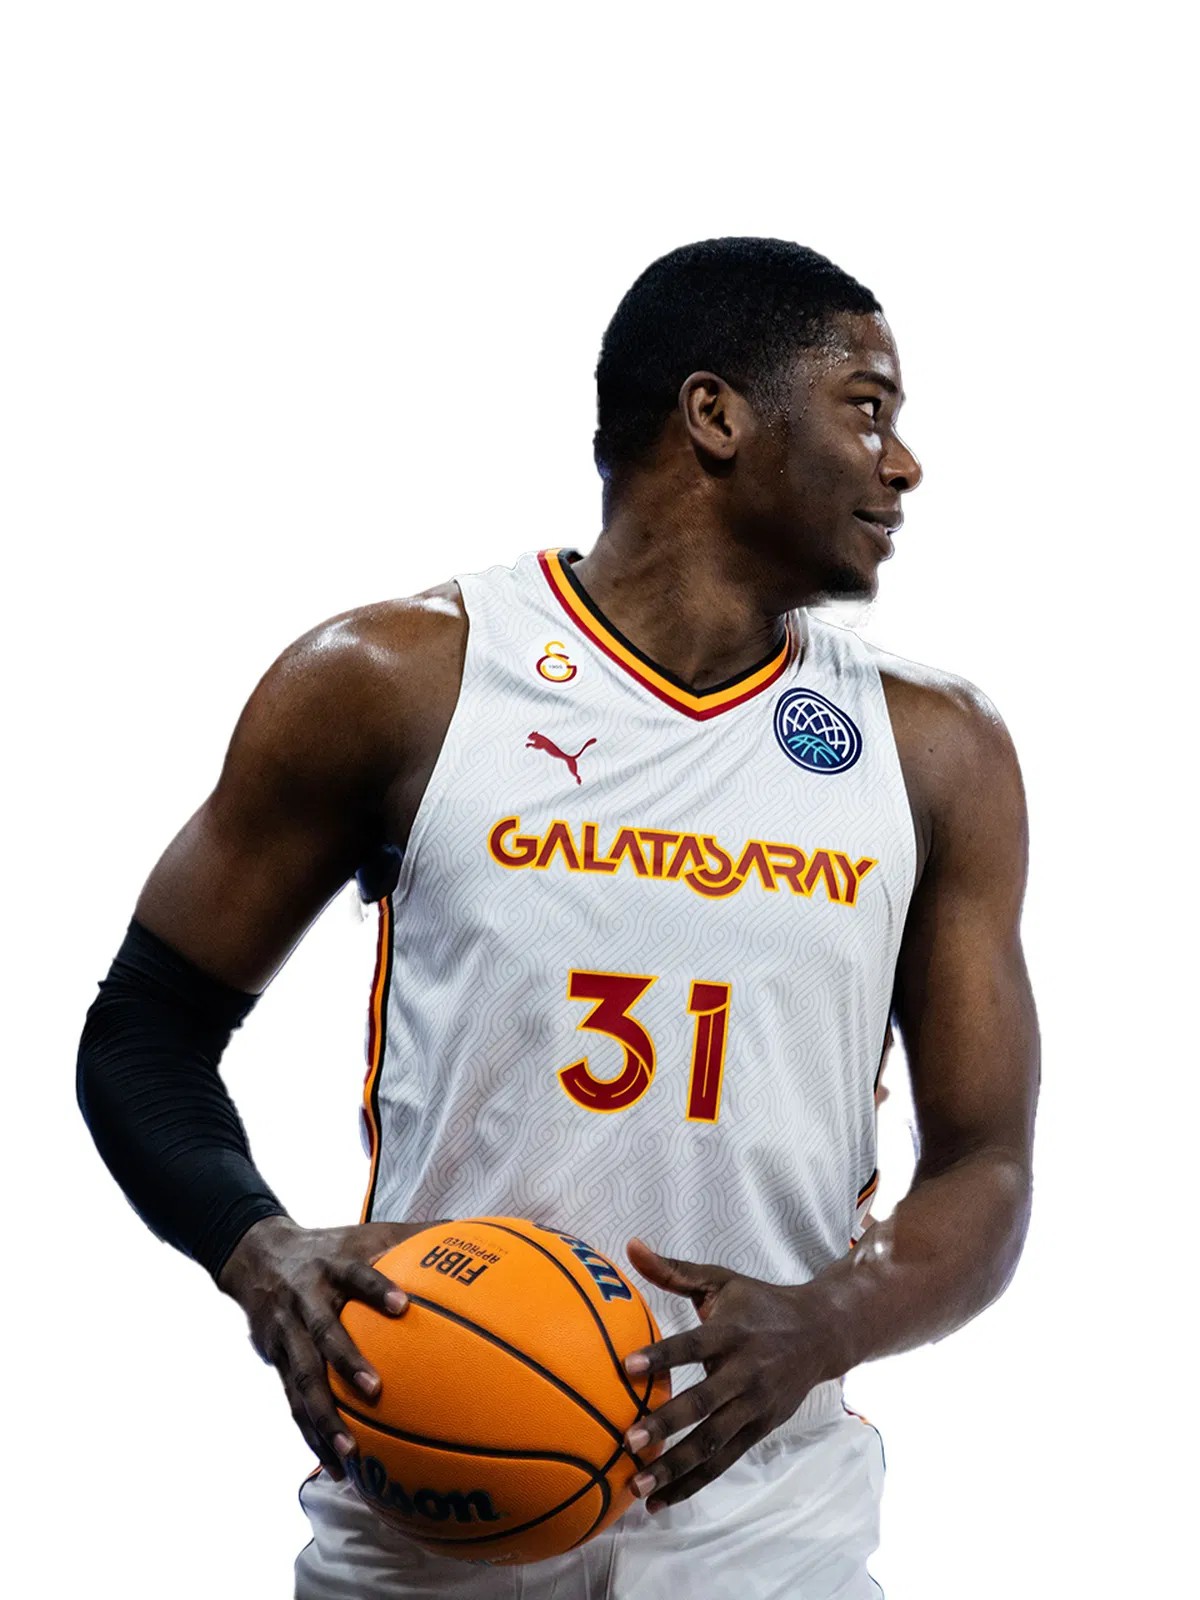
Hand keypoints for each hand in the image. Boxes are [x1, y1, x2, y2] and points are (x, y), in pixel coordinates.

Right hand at [218, 1215, 434, 1478]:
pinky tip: (335, 1466)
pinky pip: (293, 1402)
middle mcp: (306, 1300)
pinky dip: (312, 1434)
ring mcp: (288, 1333)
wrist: (258, 1256)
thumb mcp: (365, 1233)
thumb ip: (413, 1235)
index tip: (402, 1305)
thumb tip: (468, 1230)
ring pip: (302, 1379)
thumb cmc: (331, 1247)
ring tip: (349, 1452)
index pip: (355, 1273)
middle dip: (346, 1361)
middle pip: (323, 1332)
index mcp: (333, 1266)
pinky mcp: (276, 1361)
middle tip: (375, 1390)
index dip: (375, 1287)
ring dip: (323, 1417)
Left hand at [620, 1237, 843, 1511]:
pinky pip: (724, 1462)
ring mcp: (754, 1406)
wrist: (821, 1334)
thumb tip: (630, 1245)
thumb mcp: (721, 1281)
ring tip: (638, 1485)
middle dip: (667, 1424)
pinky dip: (694, 1483)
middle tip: (628, 1440)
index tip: (627, 1367)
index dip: (662, 1356)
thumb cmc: (758, 1303)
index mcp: (732, 1332)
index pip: (693, 1345)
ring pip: (713, 1443)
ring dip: (676, 1467)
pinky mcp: (760, 1430)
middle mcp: (745, 1372)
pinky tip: (662, 1500)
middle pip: (704, 1403)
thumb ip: (674, 1271)